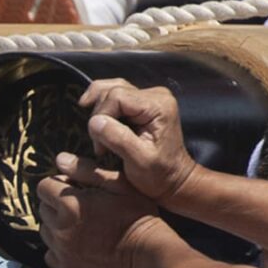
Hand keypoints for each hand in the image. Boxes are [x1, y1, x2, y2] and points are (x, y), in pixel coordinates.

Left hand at [36, 171, 163, 267]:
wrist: (148, 252)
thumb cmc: (136, 213)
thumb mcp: (118, 184)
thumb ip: (86, 170)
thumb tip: (59, 159)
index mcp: (70, 204)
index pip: (44, 187)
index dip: (58, 184)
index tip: (74, 188)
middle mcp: (60, 229)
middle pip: (43, 209)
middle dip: (57, 205)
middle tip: (81, 207)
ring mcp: (62, 251)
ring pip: (45, 232)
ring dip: (57, 226)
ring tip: (81, 226)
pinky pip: (50, 254)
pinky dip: (59, 249)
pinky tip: (79, 244)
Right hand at [69, 79, 196, 203]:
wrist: (173, 179)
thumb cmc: (158, 173)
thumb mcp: (138, 160)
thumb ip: (118, 138)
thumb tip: (94, 121)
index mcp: (159, 106)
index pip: (117, 97)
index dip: (101, 116)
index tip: (100, 145)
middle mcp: (156, 95)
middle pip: (112, 90)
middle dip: (99, 116)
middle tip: (100, 143)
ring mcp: (149, 96)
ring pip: (111, 88)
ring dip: (97, 108)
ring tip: (94, 129)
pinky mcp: (142, 102)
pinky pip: (116, 95)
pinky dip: (102, 106)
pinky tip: (96, 118)